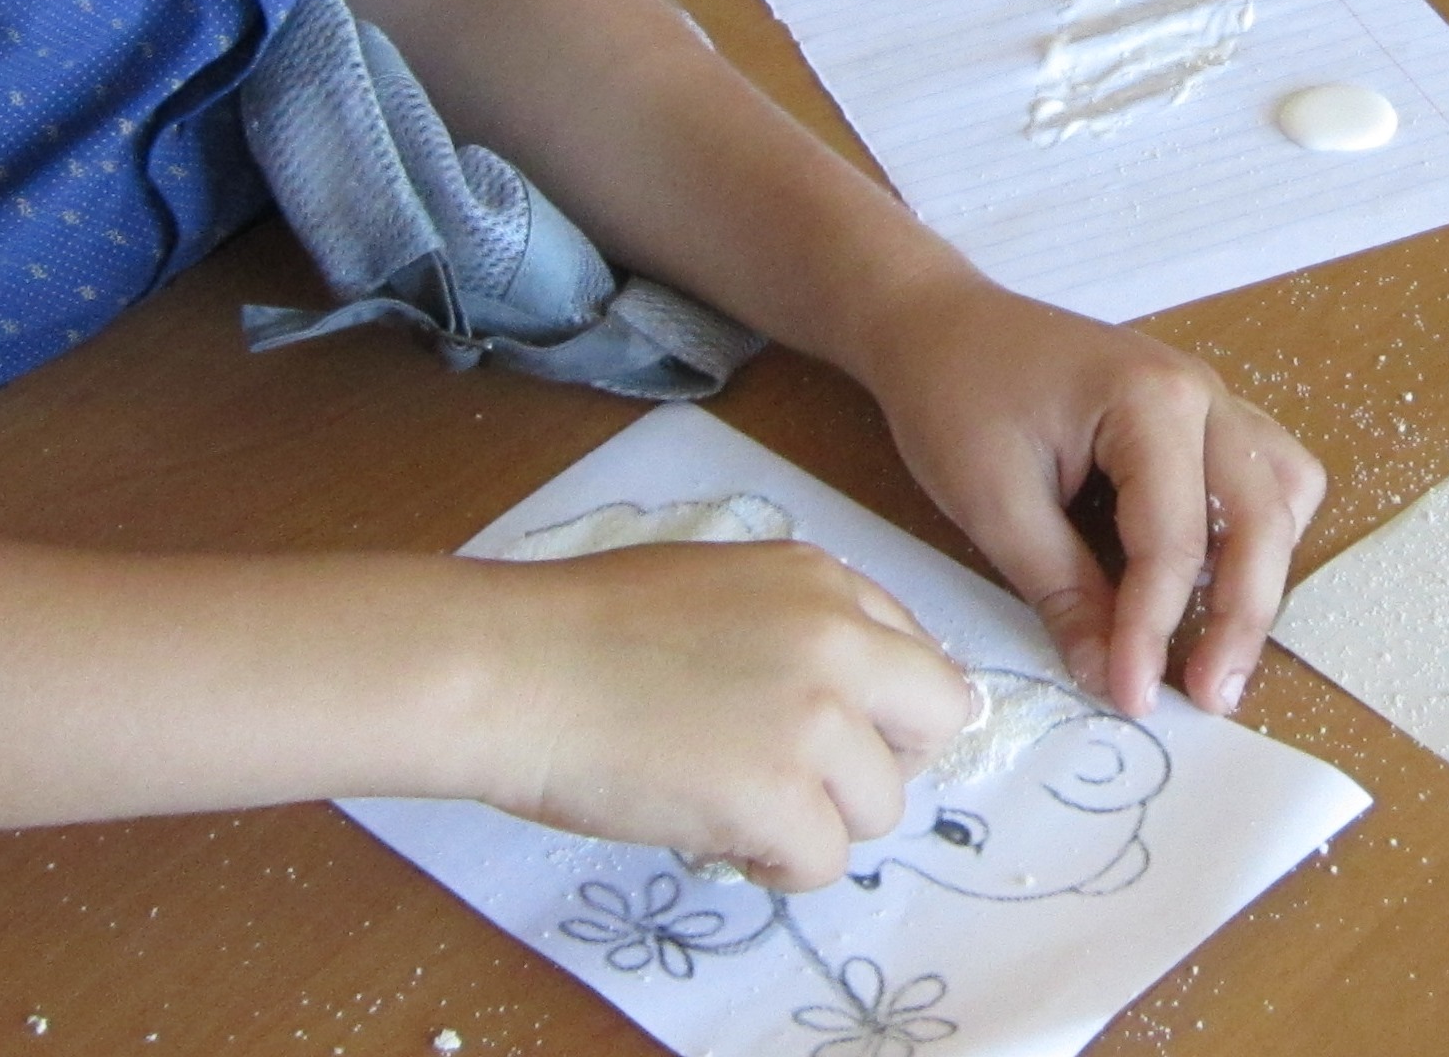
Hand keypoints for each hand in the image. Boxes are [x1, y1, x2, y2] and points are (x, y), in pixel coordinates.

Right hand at [480, 540, 975, 888]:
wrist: (514, 669)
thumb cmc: (583, 629)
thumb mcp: (718, 586)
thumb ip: (794, 626)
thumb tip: (842, 696)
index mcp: (822, 580)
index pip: (915, 653)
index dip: (877, 708)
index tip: (828, 733)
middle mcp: (839, 641)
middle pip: (935, 722)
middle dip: (881, 761)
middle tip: (807, 780)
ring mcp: (815, 720)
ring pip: (881, 806)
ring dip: (818, 820)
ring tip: (737, 806)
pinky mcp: (778, 798)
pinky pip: (825, 863)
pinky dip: (777, 867)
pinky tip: (719, 838)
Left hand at [854, 272, 1324, 718]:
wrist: (939, 324)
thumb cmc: (956, 395)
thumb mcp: (993, 504)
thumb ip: (1063, 592)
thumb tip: (1110, 677)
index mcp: (1151, 400)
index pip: (1174, 539)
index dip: (1154, 630)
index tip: (1130, 698)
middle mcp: (1203, 393)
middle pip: (1260, 520)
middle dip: (1241, 618)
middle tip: (1210, 697)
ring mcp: (1213, 399)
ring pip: (1283, 495)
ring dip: (1263, 575)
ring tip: (1221, 648)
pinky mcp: (1203, 417)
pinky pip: (1265, 478)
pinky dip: (1257, 537)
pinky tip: (1218, 583)